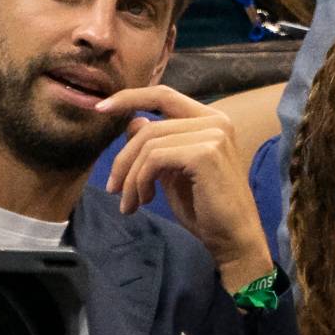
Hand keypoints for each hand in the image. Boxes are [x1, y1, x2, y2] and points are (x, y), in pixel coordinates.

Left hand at [99, 86, 272, 292]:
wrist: (233, 239)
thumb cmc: (205, 209)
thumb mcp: (172, 172)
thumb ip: (156, 145)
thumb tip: (132, 121)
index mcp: (210, 119)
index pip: (163, 95)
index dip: (130, 97)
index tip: (101, 107)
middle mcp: (215, 120)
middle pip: (149, 126)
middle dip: (123, 158)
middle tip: (112, 188)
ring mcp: (213, 134)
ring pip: (149, 144)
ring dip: (130, 178)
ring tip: (129, 203)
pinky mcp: (205, 153)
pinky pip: (155, 159)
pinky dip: (141, 181)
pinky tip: (146, 201)